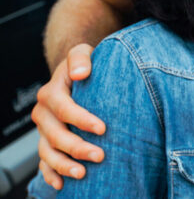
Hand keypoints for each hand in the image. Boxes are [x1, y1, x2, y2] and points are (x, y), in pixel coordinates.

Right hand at [31, 43, 105, 189]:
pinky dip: (50, 174)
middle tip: (100, 156)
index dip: (81, 119)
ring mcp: (44, 130)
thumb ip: (80, 58)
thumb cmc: (84, 65)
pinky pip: (44, 162)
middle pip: (56, 135)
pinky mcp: (47, 142)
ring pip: (48, 152)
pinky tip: (60, 185)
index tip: (102, 128)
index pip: (64, 109)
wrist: (76, 74)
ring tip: (83, 174)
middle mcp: (43, 114)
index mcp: (51, 93)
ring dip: (64, 165)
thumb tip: (80, 72)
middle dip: (77, 147)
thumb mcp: (82, 53)